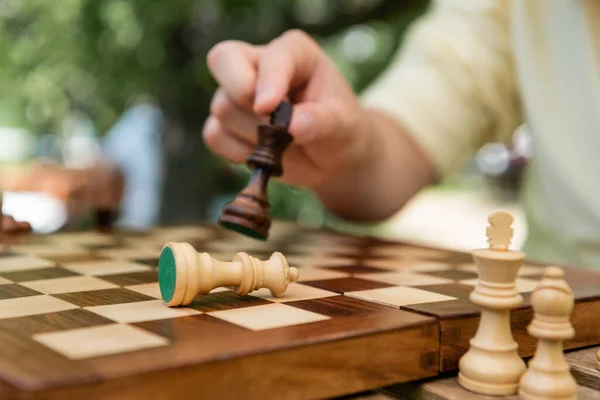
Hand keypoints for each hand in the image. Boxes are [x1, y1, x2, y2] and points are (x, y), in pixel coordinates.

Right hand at [203, 30, 373, 188]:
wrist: (330, 159)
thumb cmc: (339, 131)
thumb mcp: (342, 126)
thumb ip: (321, 121)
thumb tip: (291, 125)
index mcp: (292, 53)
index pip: (270, 57)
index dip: (267, 81)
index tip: (268, 108)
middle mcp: (258, 64)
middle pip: (223, 61)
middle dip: (243, 98)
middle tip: (271, 124)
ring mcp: (236, 93)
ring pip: (222, 107)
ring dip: (253, 135)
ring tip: (284, 144)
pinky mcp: (224, 123)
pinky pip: (213, 135)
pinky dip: (237, 152)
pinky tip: (263, 156)